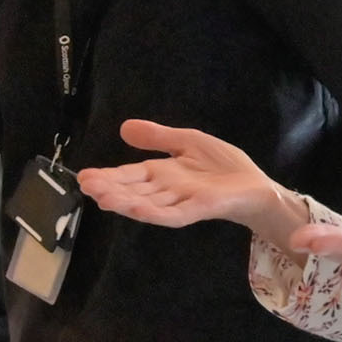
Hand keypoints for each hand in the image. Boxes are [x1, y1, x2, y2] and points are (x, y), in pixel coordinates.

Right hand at [77, 120, 296, 239]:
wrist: (256, 186)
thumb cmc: (224, 167)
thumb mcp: (187, 142)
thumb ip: (157, 137)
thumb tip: (124, 127)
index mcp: (162, 174)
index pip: (129, 175)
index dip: (108, 176)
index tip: (84, 176)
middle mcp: (167, 190)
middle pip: (134, 190)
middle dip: (110, 189)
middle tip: (85, 186)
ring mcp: (182, 201)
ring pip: (148, 203)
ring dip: (126, 202)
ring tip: (103, 198)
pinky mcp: (200, 208)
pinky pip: (173, 213)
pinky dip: (155, 212)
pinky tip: (138, 209)